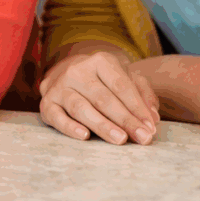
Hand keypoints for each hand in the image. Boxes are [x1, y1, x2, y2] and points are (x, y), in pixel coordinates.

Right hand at [38, 43, 161, 143]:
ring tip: (120, 139)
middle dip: (125, 120)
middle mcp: (77, 71)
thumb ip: (142, 93)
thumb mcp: (125, 78)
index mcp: (100, 61)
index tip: (151, 127)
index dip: (137, 107)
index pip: (121, 85)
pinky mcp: (47, 103)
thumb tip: (152, 116)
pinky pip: (56, 117)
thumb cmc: (104, 80)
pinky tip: (84, 136)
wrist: (68, 72)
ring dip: (102, 125)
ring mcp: (59, 86)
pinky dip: (69, 127)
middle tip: (142, 138)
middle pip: (103, 98)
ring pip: (81, 107)